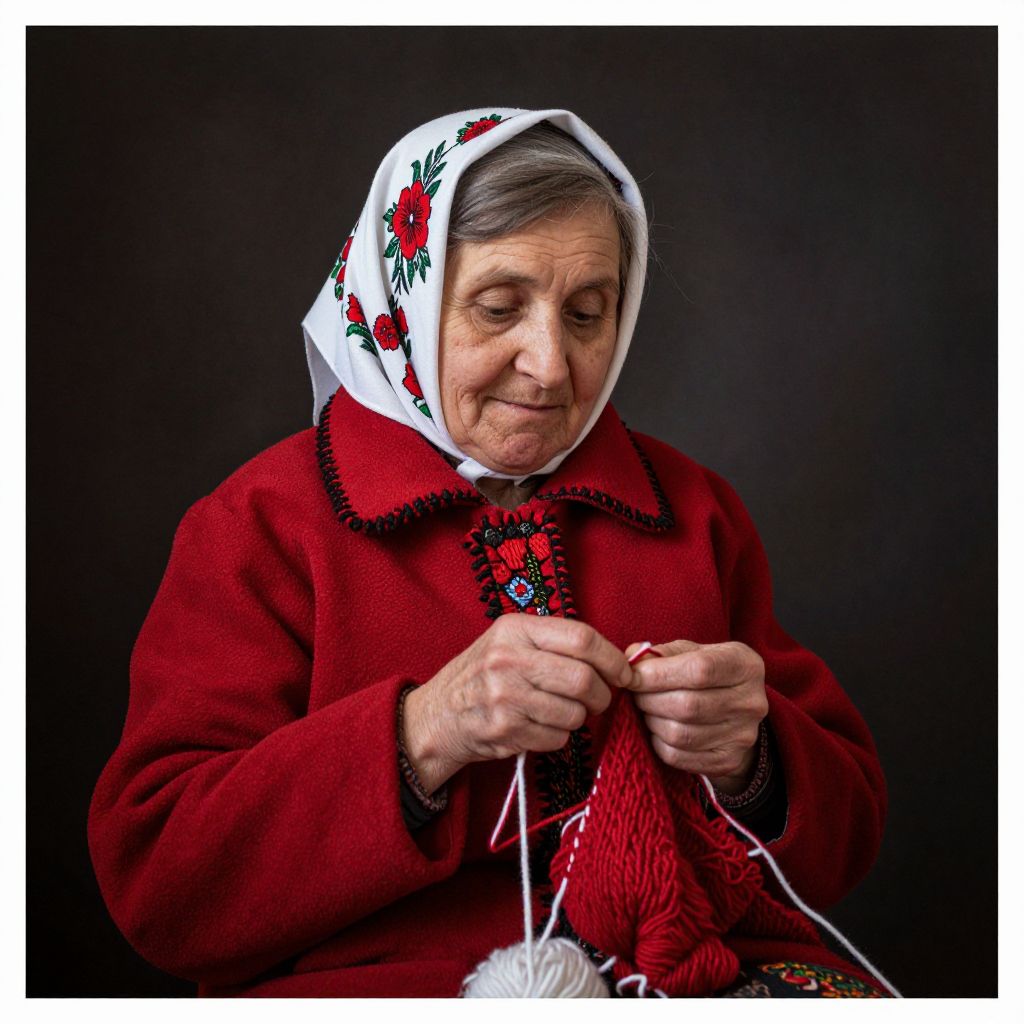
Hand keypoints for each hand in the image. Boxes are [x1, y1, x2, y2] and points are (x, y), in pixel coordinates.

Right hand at [403, 616, 632, 792]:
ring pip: (574, 713)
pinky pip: (557, 738)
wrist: (439, 714)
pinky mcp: (505, 729)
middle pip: (583, 678)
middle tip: (597, 700)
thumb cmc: (484, 675)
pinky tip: (540, 727)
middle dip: (601, 695)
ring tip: (561, 713)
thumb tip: (617, 659)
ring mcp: (505, 696)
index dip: (612, 658)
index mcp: (516, 629)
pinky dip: (559, 736)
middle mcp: (508, 658)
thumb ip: (555, 642)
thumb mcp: (510, 642)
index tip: (624, 673)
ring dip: (578, 719)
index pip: (582, 638)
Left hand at [623, 639, 767, 793]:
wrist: (736, 714)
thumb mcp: (692, 653)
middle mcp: (751, 701)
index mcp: (745, 665)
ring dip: (652, 721)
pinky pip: (678, 756)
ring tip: (647, 710)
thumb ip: (662, 653)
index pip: (699, 670)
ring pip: (680, 734)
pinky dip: (658, 743)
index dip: (659, 674)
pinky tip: (658, 730)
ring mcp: (743, 735)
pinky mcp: (728, 760)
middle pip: (688, 705)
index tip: (633, 676)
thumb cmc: (707, 676)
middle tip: (636, 694)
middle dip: (649, 699)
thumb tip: (630, 659)